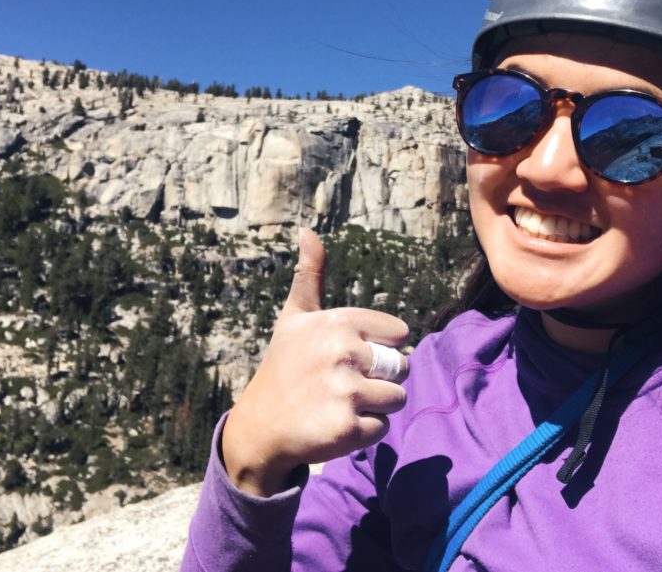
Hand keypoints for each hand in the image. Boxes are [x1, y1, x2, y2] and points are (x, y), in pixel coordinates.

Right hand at [222, 228, 409, 495]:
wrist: (259, 427)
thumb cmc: (284, 367)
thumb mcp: (294, 318)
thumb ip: (310, 276)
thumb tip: (308, 230)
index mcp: (338, 322)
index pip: (398, 334)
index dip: (380, 348)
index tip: (349, 357)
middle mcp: (343, 353)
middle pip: (403, 367)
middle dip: (381, 379)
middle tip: (344, 385)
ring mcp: (346, 391)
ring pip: (397, 398)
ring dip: (376, 406)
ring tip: (341, 404)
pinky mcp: (347, 428)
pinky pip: (383, 428)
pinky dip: (364, 432)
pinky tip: (335, 425)